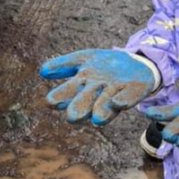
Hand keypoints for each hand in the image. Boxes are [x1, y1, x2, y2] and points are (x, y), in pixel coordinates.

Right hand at [40, 49, 156, 124]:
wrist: (135, 62)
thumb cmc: (104, 65)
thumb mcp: (83, 59)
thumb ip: (64, 65)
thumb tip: (42, 71)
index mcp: (83, 86)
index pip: (68, 93)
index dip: (60, 97)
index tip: (50, 101)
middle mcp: (98, 94)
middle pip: (86, 103)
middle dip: (80, 109)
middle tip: (73, 117)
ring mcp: (116, 92)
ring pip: (106, 104)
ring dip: (101, 110)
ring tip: (97, 119)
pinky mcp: (135, 90)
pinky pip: (129, 97)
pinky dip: (123, 101)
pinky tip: (118, 103)